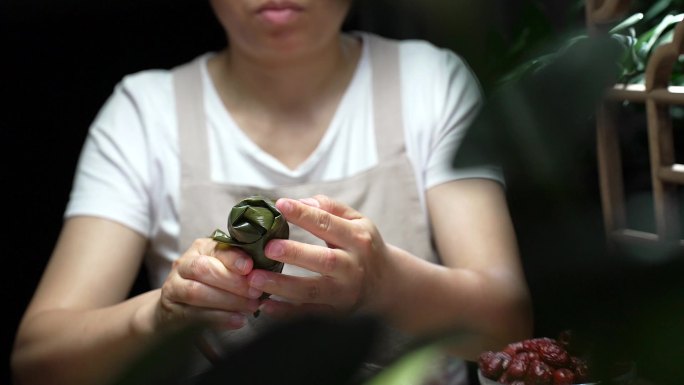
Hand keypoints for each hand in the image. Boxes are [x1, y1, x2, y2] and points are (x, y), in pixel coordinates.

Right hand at [156, 238, 261, 330]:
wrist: (178, 306)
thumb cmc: (210, 284)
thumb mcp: (225, 270)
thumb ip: (240, 269)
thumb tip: (265, 273)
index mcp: (202, 248)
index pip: (216, 249)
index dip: (233, 258)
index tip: (250, 268)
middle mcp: (185, 263)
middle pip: (203, 269)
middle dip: (232, 282)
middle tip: (255, 292)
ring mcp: (174, 285)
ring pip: (196, 292)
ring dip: (227, 301)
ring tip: (250, 307)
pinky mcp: (171, 308)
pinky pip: (194, 314)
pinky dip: (219, 318)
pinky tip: (237, 321)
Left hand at [248, 195, 391, 317]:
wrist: (386, 285)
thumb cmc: (365, 248)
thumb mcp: (358, 222)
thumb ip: (332, 208)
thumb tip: (303, 201)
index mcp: (357, 239)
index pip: (329, 224)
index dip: (304, 214)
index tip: (280, 205)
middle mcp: (352, 267)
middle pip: (324, 260)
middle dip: (295, 254)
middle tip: (268, 247)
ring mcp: (343, 293)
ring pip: (312, 291)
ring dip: (283, 286)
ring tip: (255, 279)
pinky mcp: (334, 313)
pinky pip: (308, 314)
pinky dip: (286, 313)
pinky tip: (265, 306)